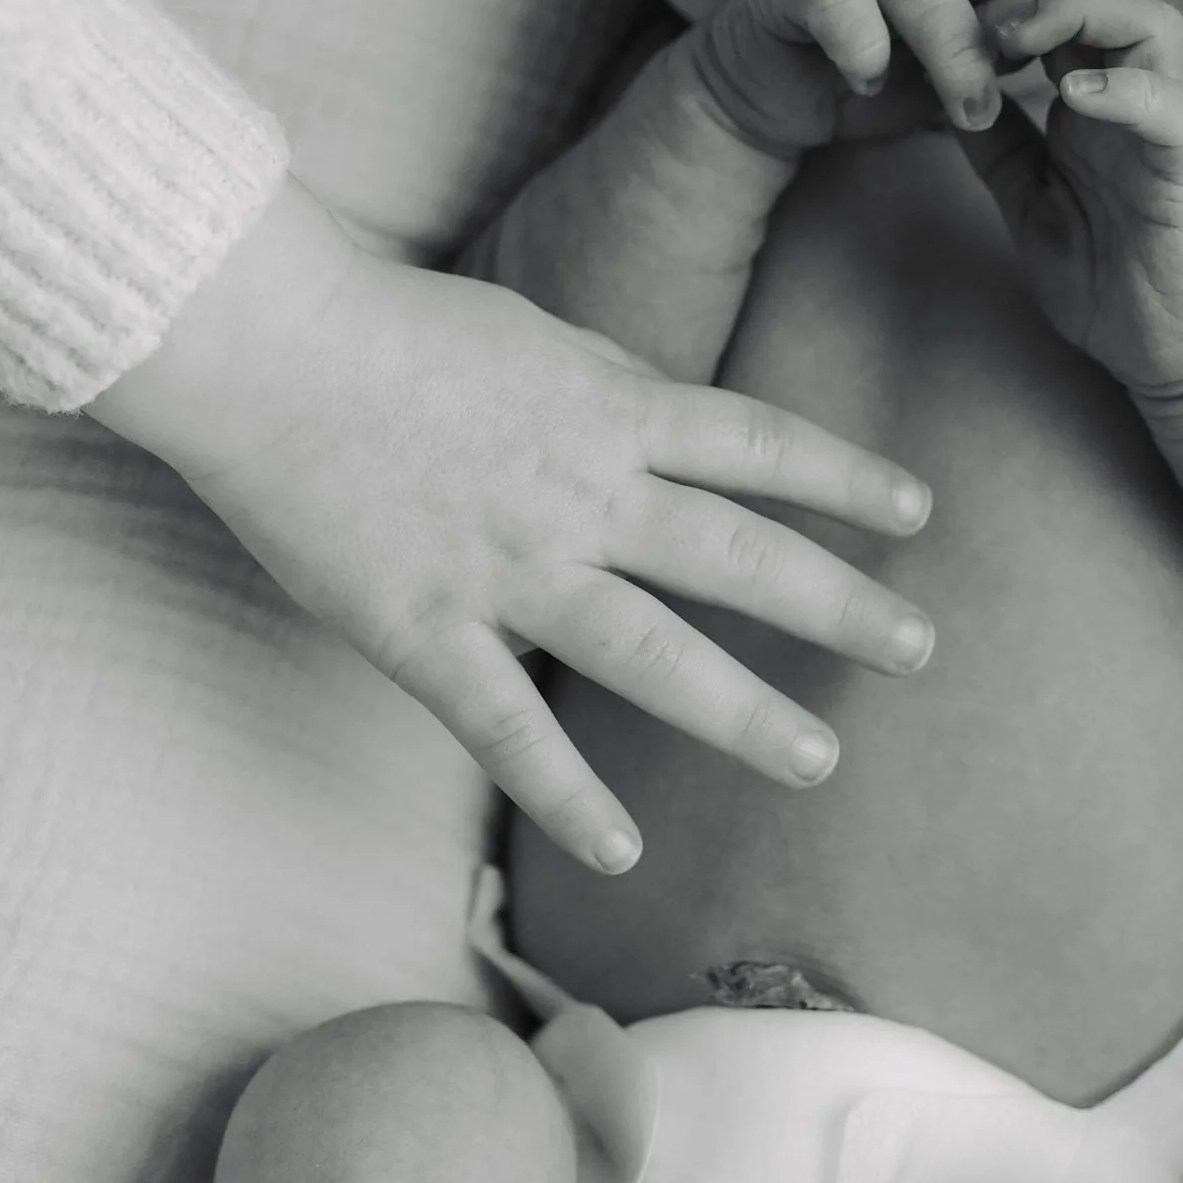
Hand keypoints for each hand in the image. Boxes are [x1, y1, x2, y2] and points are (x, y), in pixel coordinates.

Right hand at [91, 181, 934, 875]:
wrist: (263, 351)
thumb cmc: (392, 330)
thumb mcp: (533, 334)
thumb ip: (611, 385)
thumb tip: (677, 416)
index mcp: (607, 413)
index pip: (756, 445)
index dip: (845, 479)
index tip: (918, 514)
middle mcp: (579, 495)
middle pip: (737, 555)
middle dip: (839, 605)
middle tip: (919, 651)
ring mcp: (508, 570)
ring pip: (650, 651)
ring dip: (742, 712)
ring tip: (820, 763)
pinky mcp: (426, 631)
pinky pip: (509, 726)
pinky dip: (567, 793)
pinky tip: (624, 852)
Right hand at [680, 0, 1086, 154]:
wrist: (776, 103)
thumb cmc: (874, 76)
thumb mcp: (955, 64)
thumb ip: (1006, 43)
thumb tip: (1070, 43)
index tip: (1070, 4)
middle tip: (1013, 66)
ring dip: (950, 45)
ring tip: (971, 111)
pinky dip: (862, 43)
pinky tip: (872, 82)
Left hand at [961, 0, 1182, 400]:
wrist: (1161, 351)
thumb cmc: (1103, 277)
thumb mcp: (1026, 200)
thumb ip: (997, 145)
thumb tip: (942, 89)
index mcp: (1092, 106)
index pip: (1065, 17)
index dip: (1010, 2)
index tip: (953, 23)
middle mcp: (1131, 106)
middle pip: (1109, 1)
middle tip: (982, 16)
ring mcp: (1165, 134)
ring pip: (1155, 29)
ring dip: (1086, 15)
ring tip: (1018, 36)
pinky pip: (1178, 113)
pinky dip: (1129, 91)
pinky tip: (1074, 94)